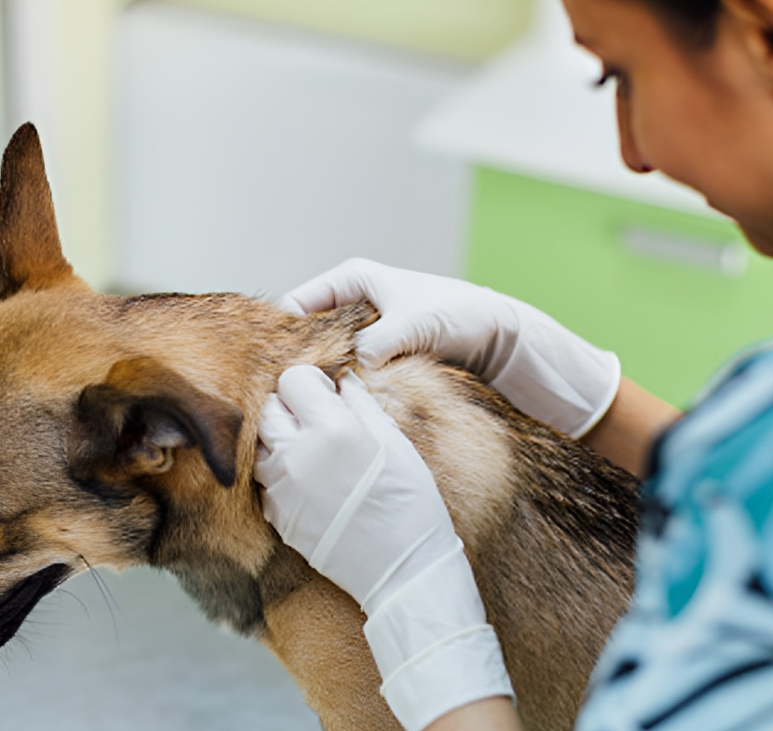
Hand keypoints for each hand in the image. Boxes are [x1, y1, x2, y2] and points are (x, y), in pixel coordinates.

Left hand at [254, 365, 513, 730]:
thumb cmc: (411, 505)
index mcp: (333, 429)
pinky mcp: (277, 516)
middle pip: (269, 408)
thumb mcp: (396, 445)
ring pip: (261, 445)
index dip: (312, 384)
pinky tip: (313, 484)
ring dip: (282, 441)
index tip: (327, 395)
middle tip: (320, 422)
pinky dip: (283, 474)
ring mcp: (283, 488)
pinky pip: (266, 480)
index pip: (293, 380)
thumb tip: (343, 383)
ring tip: (315, 453)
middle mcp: (298, 455)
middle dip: (291, 408)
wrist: (403, 570)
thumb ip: (363, 406)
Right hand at [279, 258, 620, 438]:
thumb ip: (382, 340)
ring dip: (322, 379)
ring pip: (325, 357)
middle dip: (298, 362)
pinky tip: (338, 409)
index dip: (281, 335)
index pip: (295, 305)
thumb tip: (356, 363)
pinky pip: (348, 372)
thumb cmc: (459, 315)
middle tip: (289, 396)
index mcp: (351, 279)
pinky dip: (343, 388)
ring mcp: (362, 330)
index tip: (275, 369)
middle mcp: (350, 302)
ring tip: (312, 407)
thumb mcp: (416, 323)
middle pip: (305, 334)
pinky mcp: (377, 354)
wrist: (497, 335)